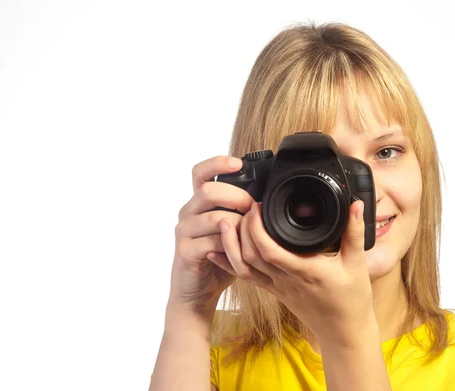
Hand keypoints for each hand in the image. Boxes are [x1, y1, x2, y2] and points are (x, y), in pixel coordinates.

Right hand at [168, 155, 253, 316]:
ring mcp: (184, 231)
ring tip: (248, 232)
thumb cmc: (219, 258)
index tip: (238, 163)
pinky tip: (235, 250)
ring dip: (237, 223)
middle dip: (237, 197)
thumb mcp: (234, 231)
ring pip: (213, 217)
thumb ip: (243, 213)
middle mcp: (188, 212)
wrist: (197, 292)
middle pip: (208, 191)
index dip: (218, 163)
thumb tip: (269, 197)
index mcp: (199, 203)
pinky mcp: (185, 250)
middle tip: (253, 208)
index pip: (201, 173)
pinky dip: (229, 245)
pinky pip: (211, 241)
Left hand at [210, 200, 374, 346]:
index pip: (270, 250)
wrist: (343, 331)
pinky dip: (228, 263)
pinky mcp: (273, 291)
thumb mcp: (357, 263)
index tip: (256, 206)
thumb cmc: (352, 299)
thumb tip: (356, 204)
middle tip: (241, 207)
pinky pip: (245, 277)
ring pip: (242, 268)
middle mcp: (286, 279)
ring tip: (226, 222)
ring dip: (230, 245)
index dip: (256, 227)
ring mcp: (276, 287)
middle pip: (250, 256)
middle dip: (240, 230)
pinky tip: (216, 250)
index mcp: (305, 270)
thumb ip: (355, 232)